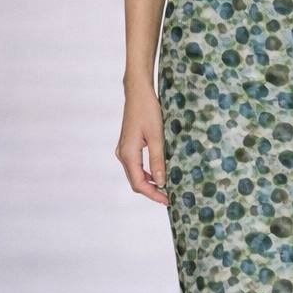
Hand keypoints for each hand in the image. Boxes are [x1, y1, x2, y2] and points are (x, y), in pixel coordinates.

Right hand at [115, 81, 168, 204]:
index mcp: (128, 153)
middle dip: (152, 191)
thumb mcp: (157, 136)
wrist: (138, 92)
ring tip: (166, 188)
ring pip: (135, 174)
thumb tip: (161, 182)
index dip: (153, 194)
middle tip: (169, 197)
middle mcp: (123, 154)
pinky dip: (147, 173)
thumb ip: (158, 160)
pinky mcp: (128, 146)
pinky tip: (159, 174)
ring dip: (149, 183)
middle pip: (135, 181)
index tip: (168, 200)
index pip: (139, 183)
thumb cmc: (148, 110)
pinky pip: (136, 166)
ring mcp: (124, 150)